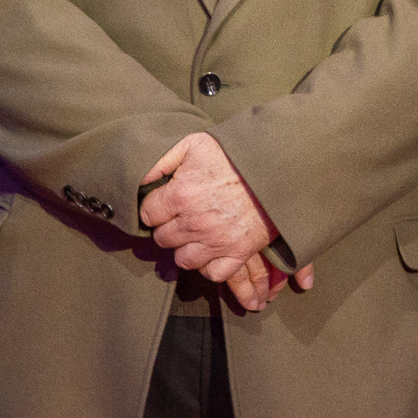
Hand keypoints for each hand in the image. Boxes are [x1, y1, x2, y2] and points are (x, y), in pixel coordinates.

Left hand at [142, 133, 315, 309]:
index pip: (148, 215)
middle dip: (170, 228)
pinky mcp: (238, 252)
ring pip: (184, 260)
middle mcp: (194, 222)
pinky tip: (212, 251)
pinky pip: (213, 273)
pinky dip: (210, 265)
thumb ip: (161, 160)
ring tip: (195, 235)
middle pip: (163, 239)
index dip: (156, 208)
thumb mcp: (195, 144)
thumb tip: (140, 180)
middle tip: (182, 217)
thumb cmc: (236, 154)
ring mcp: (216, 240)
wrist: (277, 165)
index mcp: (180, 195)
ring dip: (187, 249)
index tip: (166, 203)